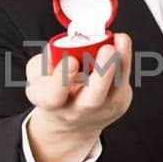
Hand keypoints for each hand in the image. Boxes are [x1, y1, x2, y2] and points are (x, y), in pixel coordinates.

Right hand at [24, 33, 133, 161]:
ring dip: (121, 62)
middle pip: (93, 99)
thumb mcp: (37, 76)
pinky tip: (122, 44)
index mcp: (50, 102)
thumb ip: (45, 61)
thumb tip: (63, 46)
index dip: (62, 78)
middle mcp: (77, 110)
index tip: (70, 60)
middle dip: (102, 72)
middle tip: (107, 49)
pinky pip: (124, 81)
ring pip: (116, 90)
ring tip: (121, 40)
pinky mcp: (119, 104)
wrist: (71, 121)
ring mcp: (101, 110)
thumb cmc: (53, 91)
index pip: (54, 95)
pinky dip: (125, 61)